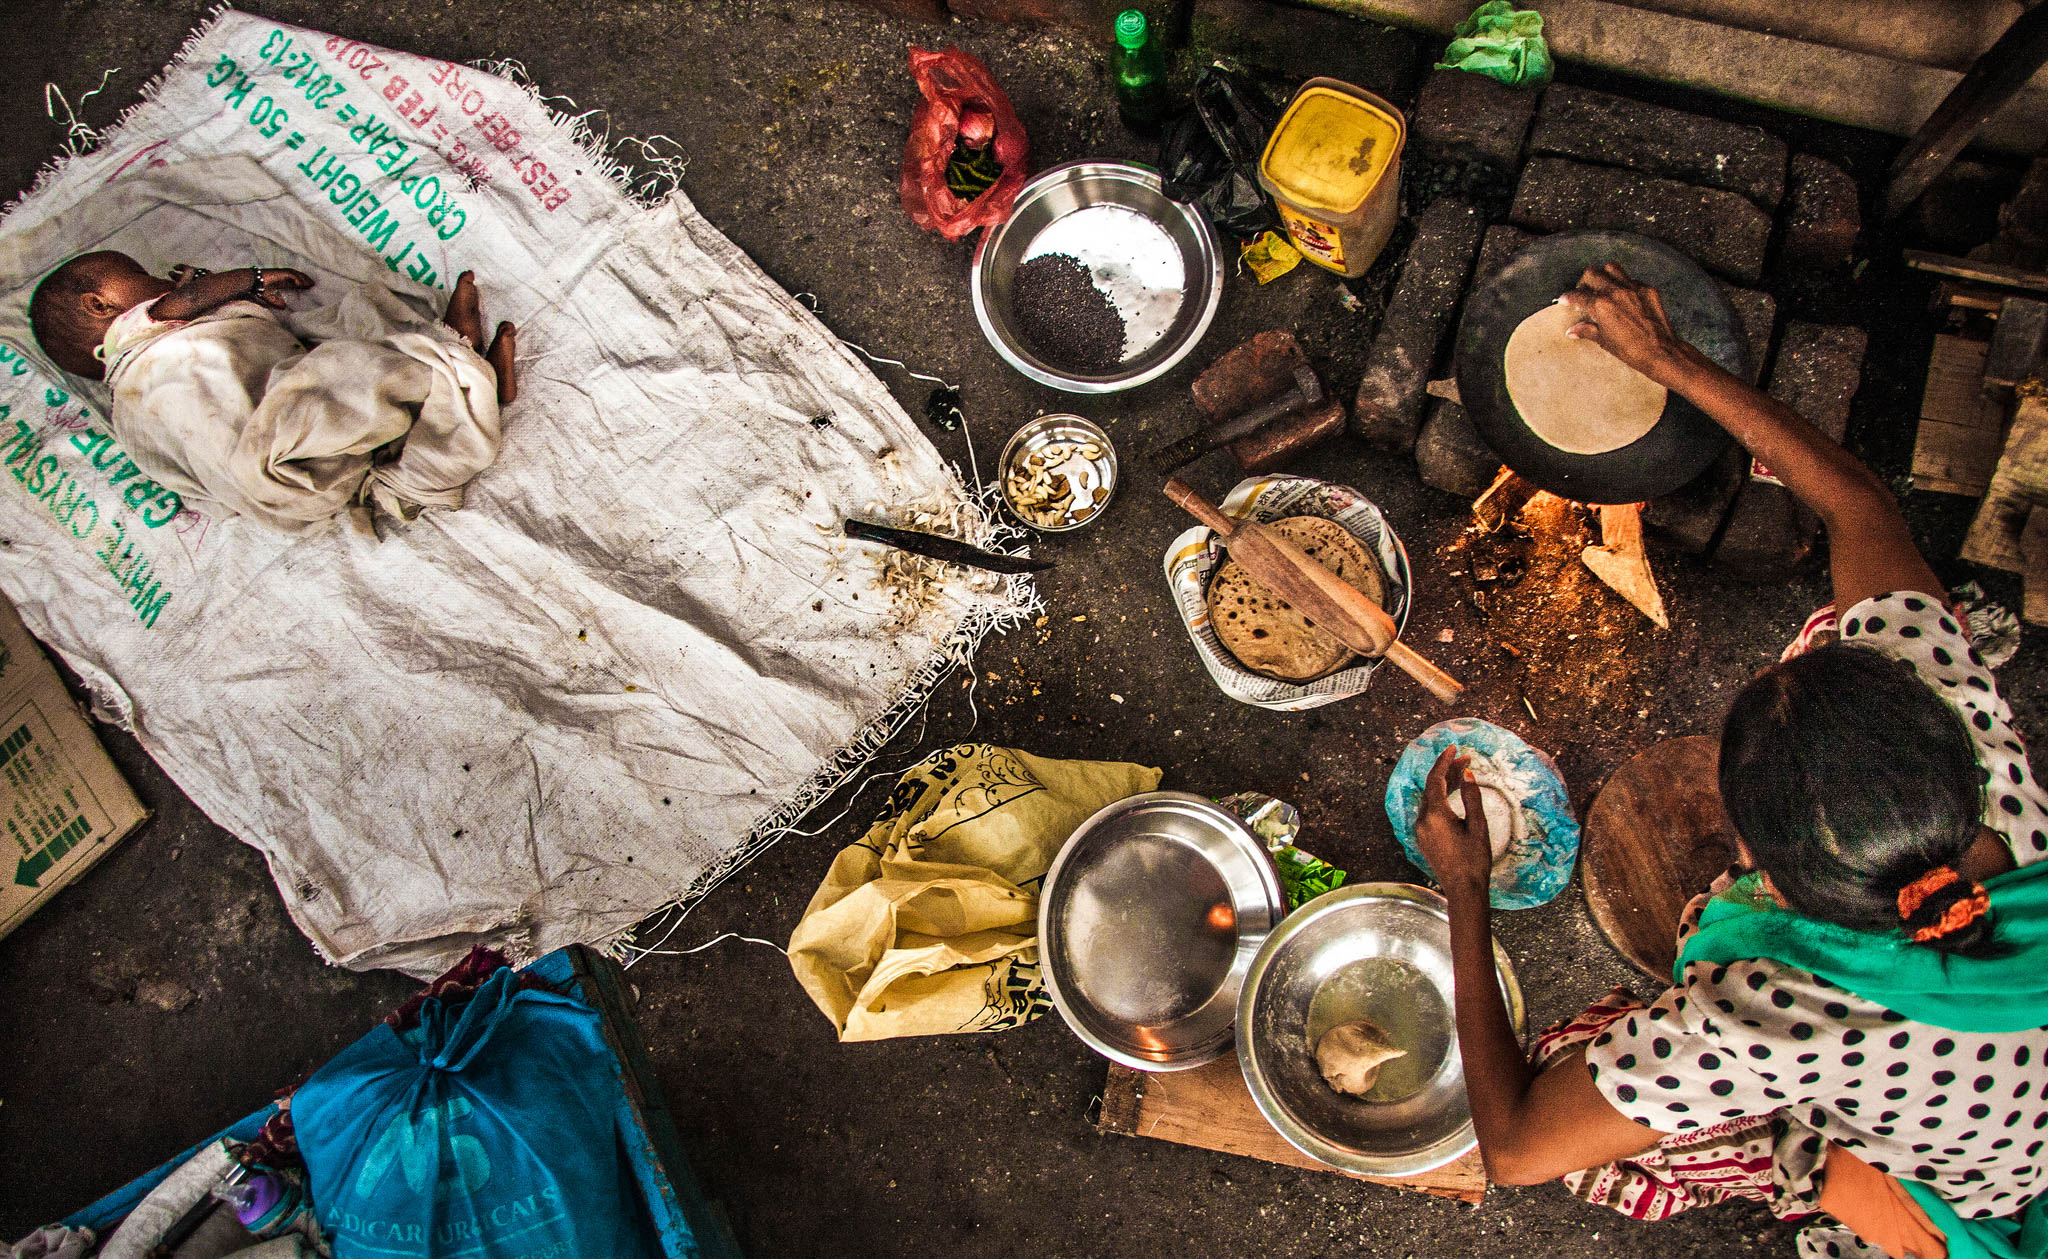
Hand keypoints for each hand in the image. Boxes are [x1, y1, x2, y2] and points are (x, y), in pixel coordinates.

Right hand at [251, 267, 312, 307]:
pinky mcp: (277, 272)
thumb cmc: (255, 289)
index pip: (293, 281)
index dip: (302, 283)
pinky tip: (300, 284)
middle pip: (296, 276)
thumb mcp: (268, 298)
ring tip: (310, 284)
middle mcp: (280, 276)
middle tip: (313, 285)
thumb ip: (275, 302)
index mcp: (279, 281)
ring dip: (303, 278)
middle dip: (305, 279)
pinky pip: (290, 274)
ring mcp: (279, 273)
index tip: (309, 287)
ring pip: (295, 274)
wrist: (248, 283)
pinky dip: (296, 278)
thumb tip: (284, 307)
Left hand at [1416, 747, 1492, 902]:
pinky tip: (1455, 794)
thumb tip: (1467, 775)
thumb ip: (1473, 798)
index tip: (1454, 748)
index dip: (1445, 761)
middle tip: (1465, 758)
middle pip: (1432, 787)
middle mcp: (1423, 821)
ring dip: (1446, 784)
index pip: (1436, 779)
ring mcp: (1421, 830)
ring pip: (1431, 799)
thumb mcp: (1478, 827)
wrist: (1463, 890)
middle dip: (1448, 771)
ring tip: (1464, 773)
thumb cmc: (1474, 861)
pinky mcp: (1424, 838)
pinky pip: (1431, 811)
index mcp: (1435, 815)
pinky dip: (1442, 799)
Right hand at [1559, 263, 1698, 388]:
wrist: (1660, 351)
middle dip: (1584, 282)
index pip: (1578, 295)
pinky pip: (1631, 279)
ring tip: (1603, 287)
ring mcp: (1633, 288)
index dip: (1568, 297)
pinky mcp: (1648, 289)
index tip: (1565, 300)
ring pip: (1612, 268)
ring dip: (1604, 275)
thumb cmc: (1631, 350)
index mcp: (1601, 305)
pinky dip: (1624, 284)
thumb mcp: (1604, 341)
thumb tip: (1572, 331)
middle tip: (1584, 292)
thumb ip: (1586, 330)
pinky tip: (1624, 297)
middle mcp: (1616, 292)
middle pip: (1592, 273)